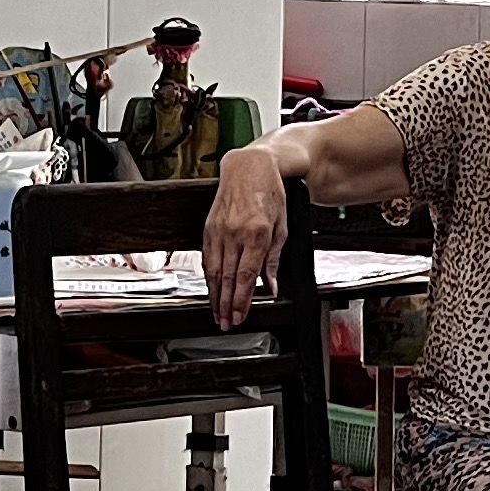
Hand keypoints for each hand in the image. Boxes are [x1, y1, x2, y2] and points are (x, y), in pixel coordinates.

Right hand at [202, 145, 289, 327]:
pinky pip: (207, 257)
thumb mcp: (282, 227)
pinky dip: (207, 277)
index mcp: (258, 234)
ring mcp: (219, 229)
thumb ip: (275, 260)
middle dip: (226, 304)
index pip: (246, 276)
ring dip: (215, 295)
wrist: (250, 167)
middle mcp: (236, 233)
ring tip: (217, 313)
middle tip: (226, 322)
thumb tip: (271, 287)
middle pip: (228, 278)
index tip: (239, 315)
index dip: (241, 300)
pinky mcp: (209, 226)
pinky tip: (210, 289)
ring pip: (214, 271)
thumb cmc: (270, 194)